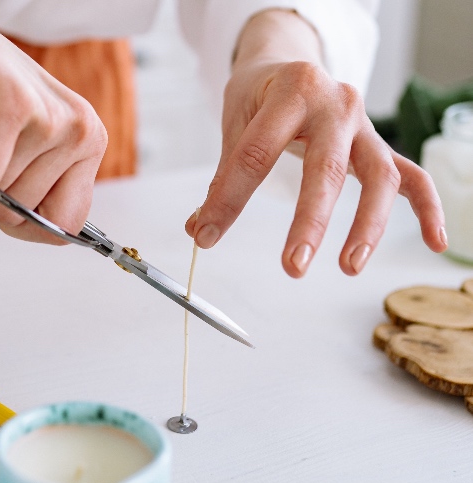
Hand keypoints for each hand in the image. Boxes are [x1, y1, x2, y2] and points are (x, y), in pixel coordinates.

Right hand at [0, 0, 106, 243]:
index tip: (5, 197)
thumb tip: (21, 227)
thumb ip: (28, 199)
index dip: (28, 226)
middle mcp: (80, 129)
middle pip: (25, 217)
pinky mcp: (12, 107)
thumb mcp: (19, 155)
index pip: (68, 224)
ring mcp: (50, 117)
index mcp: (89, 143)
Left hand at [186, 10, 446, 277]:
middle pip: (328, 169)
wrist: (292, 63)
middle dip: (310, 222)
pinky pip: (412, 176)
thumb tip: (198, 229)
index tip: (206, 236)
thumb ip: (223, 177)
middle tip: (292, 266)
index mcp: (292, 91)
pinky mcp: (379, 145)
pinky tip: (435, 242)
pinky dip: (429, 209)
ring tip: (348, 267)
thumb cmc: (261, 94)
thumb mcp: (235, 122)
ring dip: (368, 225)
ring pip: (380, 178)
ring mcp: (364, 127)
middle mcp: (336, 105)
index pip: (257, 154)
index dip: (228, 200)